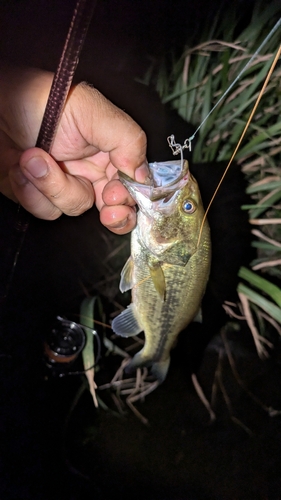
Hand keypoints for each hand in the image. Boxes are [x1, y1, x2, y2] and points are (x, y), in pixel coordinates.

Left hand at [0, 66, 147, 233]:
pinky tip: (21, 168)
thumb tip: (142, 174)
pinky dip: (31, 192)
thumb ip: (126, 139)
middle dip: (114, 214)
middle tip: (108, 210)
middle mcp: (90, 171)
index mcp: (109, 150)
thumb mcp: (91, 110)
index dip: (131, 196)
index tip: (118, 195)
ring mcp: (63, 185)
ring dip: (52, 186)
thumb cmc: (40, 99)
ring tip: (33, 158)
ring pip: (75, 208)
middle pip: (115, 209)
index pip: (133, 183)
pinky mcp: (38, 195)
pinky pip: (45, 210)